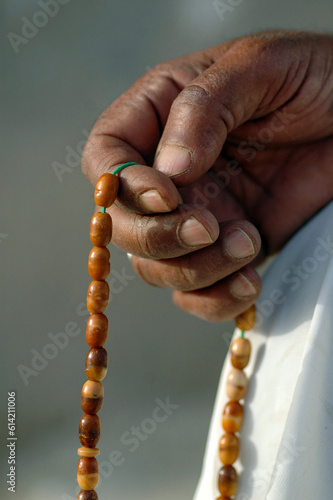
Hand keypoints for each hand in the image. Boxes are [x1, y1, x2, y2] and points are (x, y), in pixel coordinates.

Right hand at [82, 31, 332, 321]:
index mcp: (161, 116)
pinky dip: (216, 300)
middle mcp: (170, 172)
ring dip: (195, 271)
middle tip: (209, 227)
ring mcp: (198, 212)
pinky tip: (250, 282)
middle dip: (158, 238)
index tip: (169, 194)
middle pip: (124, 225)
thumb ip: (204, 108)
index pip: (107, 157)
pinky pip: (200, 290)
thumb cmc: (312, 76)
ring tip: (249, 242)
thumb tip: (170, 170)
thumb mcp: (257, 68)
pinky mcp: (229, 247)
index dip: (122, 187)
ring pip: (157, 266)